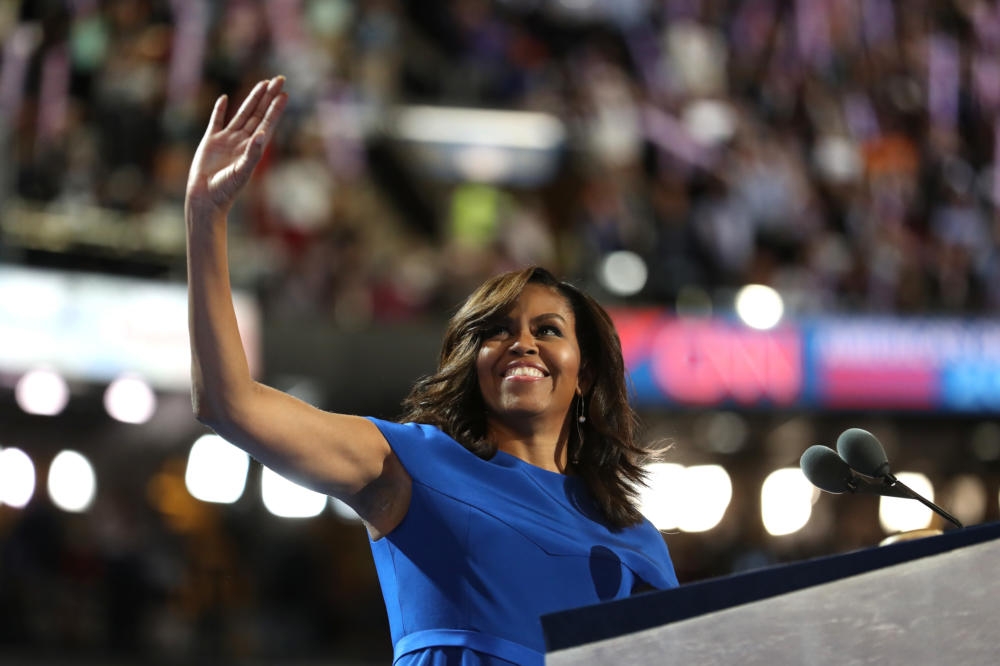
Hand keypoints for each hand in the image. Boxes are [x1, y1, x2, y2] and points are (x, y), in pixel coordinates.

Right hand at [186, 76, 287, 217]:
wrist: (205, 198)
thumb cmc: (226, 189)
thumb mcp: (243, 171)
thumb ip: (253, 153)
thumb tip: (263, 133)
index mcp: (253, 148)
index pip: (267, 123)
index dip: (275, 109)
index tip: (284, 94)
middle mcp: (242, 141)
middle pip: (258, 114)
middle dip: (268, 97)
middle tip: (280, 79)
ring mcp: (227, 140)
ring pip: (242, 114)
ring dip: (252, 99)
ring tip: (263, 83)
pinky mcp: (210, 141)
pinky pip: (217, 121)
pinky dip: (220, 110)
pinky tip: (225, 99)